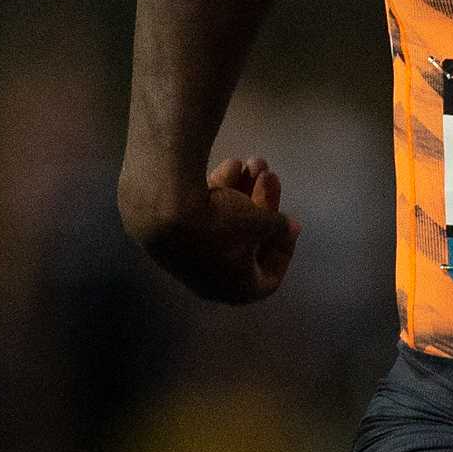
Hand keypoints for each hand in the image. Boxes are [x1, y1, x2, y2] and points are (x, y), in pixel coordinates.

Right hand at [128, 156, 300, 304]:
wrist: (161, 211)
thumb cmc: (222, 224)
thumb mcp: (261, 222)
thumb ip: (280, 226)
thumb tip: (291, 228)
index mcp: (236, 289)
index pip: (268, 277)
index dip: (283, 247)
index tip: (289, 222)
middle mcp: (212, 279)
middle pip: (247, 243)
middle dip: (262, 205)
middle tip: (269, 176)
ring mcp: (191, 258)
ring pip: (225, 224)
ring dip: (243, 192)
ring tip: (252, 162)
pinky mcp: (173, 234)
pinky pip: (205, 215)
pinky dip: (221, 192)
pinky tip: (230, 165)